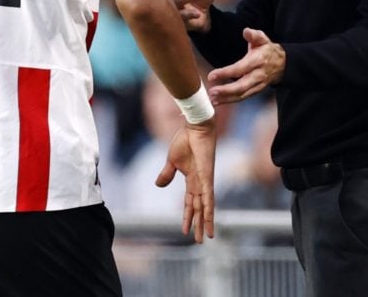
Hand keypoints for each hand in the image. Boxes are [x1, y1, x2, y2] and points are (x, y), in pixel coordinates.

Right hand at [155, 117, 216, 242]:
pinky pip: (208, 196)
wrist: (195, 127)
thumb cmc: (185, 140)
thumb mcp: (171, 161)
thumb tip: (158, 185)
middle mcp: (200, 183)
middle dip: (199, 224)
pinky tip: (209, 219)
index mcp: (192, 179)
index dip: (187, 216)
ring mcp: (205, 181)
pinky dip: (209, 208)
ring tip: (206, 237)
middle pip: (199, 208)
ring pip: (205, 207)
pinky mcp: (208, 177)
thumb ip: (166, 174)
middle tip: (200, 241)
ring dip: (205, 222)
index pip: (189, 202)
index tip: (185, 230)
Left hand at [207, 28, 284, 103]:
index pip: (240, 69)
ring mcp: (257, 85)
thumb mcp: (262, 39)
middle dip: (226, 90)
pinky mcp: (255, 91)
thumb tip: (246, 31)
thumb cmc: (267, 50)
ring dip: (226, 98)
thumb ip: (254, 35)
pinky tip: (218, 100)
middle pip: (241, 86)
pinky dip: (230, 100)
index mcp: (257, 61)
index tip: (212, 75)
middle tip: (212, 91)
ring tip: (213, 99)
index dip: (226, 73)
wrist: (282, 64)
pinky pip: (242, 97)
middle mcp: (258, 75)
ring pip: (241, 95)